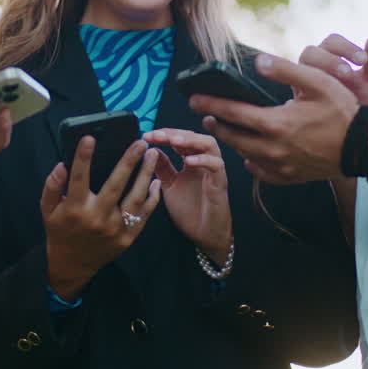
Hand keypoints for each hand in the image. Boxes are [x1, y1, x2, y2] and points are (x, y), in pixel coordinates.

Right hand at [40, 138, 160, 300]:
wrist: (73, 264)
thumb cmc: (60, 230)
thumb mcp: (47, 209)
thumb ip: (52, 186)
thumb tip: (62, 165)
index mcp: (75, 208)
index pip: (79, 178)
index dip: (83, 157)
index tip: (89, 137)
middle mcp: (97, 218)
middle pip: (115, 185)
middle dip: (128, 162)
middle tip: (139, 142)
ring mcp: (115, 229)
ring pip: (135, 198)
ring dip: (146, 175)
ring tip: (153, 155)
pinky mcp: (127, 237)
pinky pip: (143, 215)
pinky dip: (152, 198)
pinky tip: (156, 181)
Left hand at [145, 128, 231, 262]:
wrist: (204, 236)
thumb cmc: (189, 211)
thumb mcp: (169, 186)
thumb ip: (162, 168)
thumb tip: (151, 150)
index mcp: (190, 161)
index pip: (179, 139)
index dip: (164, 134)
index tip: (147, 135)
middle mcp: (203, 162)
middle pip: (193, 136)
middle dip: (174, 133)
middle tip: (157, 135)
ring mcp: (213, 171)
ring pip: (209, 144)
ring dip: (191, 140)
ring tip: (173, 141)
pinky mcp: (220, 183)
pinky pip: (217, 165)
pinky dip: (203, 160)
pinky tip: (188, 161)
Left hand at [189, 53, 358, 183]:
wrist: (364, 147)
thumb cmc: (342, 111)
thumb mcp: (317, 82)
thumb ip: (285, 70)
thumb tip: (258, 62)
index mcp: (276, 123)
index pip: (233, 113)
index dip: (210, 104)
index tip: (194, 99)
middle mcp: (273, 149)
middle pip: (233, 137)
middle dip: (216, 124)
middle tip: (205, 115)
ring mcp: (281, 166)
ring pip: (245, 155)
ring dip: (232, 142)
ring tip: (224, 130)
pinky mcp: (291, 178)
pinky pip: (262, 174)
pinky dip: (252, 164)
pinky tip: (250, 157)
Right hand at [298, 34, 367, 105]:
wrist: (352, 122)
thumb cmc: (360, 95)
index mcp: (329, 52)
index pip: (332, 41)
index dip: (346, 48)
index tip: (363, 60)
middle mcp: (312, 62)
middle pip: (311, 52)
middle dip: (329, 61)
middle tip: (347, 73)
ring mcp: (301, 78)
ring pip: (299, 69)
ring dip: (316, 76)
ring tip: (335, 88)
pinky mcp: (297, 96)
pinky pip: (296, 88)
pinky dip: (309, 92)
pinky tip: (325, 101)